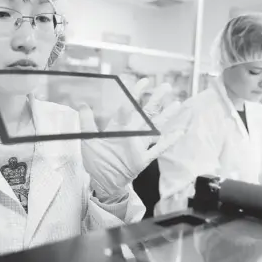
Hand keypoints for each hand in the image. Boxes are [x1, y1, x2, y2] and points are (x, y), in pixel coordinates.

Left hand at [78, 78, 183, 194]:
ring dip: (166, 116)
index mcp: (118, 126)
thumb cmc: (96, 159)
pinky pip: (158, 149)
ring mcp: (138, 145)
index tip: (143, 81)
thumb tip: (82, 104)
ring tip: (177, 104)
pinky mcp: (142, 158)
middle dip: (156, 99)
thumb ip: (87, 121)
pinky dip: (168, 141)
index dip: (136, 93)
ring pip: (155, 127)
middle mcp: (131, 133)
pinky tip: (179, 132)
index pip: (129, 105)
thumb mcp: (88, 138)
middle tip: (166, 86)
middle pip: (146, 113)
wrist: (102, 180)